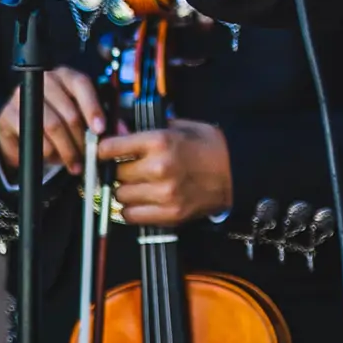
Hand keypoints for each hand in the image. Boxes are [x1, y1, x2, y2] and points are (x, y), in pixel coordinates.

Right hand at [0, 66, 104, 174]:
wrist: (22, 130)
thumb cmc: (57, 120)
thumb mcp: (80, 118)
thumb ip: (102, 122)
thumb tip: (122, 133)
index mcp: (65, 76)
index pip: (81, 84)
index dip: (93, 108)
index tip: (100, 129)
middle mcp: (43, 81)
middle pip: (68, 110)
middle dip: (82, 138)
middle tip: (89, 155)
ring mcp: (21, 96)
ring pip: (52, 125)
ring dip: (67, 149)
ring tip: (75, 162)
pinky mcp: (7, 114)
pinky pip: (32, 136)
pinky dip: (47, 151)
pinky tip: (54, 158)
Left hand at [100, 121, 234, 225]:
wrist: (239, 172)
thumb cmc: (210, 147)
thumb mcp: (180, 127)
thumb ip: (145, 129)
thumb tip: (116, 130)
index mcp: (160, 141)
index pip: (109, 148)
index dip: (103, 150)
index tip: (103, 152)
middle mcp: (159, 168)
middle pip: (114, 174)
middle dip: (116, 171)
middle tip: (125, 168)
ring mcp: (164, 194)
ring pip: (120, 196)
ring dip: (124, 191)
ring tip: (137, 185)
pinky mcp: (170, 214)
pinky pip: (131, 215)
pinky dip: (131, 209)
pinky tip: (142, 200)